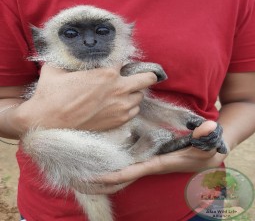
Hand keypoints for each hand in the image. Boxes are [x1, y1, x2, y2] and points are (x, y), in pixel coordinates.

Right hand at [14, 64, 156, 133]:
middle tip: (145, 74)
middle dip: (148, 75)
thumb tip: (69, 53)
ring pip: (140, 97)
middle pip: (147, 79)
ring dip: (135, 92)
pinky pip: (134, 112)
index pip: (125, 59)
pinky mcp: (118, 121)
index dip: (122, 58)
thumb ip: (69, 60)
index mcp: (107, 73)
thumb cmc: (51, 94)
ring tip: (127, 91)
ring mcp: (121, 107)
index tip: (121, 60)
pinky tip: (122, 105)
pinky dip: (131, 107)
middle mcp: (119, 89)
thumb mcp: (57, 69)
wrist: (47, 122)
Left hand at [87, 121, 227, 193]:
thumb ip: (205, 136)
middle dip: (101, 180)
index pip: (132, 170)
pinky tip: (99, 164)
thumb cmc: (204, 151)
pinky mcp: (146, 158)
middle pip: (121, 176)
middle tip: (77, 179)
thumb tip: (208, 127)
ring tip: (80, 175)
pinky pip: (125, 165)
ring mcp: (146, 162)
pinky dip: (112, 168)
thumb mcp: (206, 143)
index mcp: (157, 163)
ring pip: (121, 172)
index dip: (114, 174)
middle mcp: (148, 165)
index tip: (95, 177)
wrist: (205, 157)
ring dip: (103, 175)